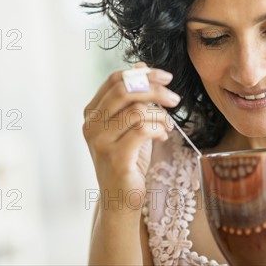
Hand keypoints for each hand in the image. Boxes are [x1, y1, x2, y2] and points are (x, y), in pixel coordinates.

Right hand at [82, 62, 180, 211]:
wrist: (121, 198)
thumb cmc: (128, 159)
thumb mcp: (130, 124)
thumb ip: (132, 98)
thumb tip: (139, 67)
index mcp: (92, 112)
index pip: (115, 80)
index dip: (142, 74)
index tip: (166, 77)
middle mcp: (91, 124)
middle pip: (125, 90)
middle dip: (155, 90)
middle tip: (174, 99)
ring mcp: (100, 141)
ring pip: (137, 110)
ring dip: (160, 115)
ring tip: (167, 125)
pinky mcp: (115, 157)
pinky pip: (142, 130)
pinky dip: (158, 129)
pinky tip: (162, 136)